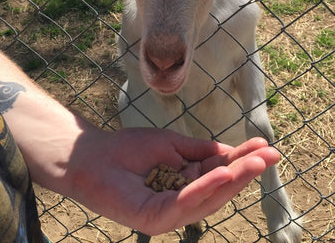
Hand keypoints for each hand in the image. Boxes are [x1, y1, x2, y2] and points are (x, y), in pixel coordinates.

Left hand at [69, 126, 278, 235]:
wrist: (93, 156)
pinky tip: (224, 171)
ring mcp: (170, 212)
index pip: (219, 171)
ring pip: (208, 198)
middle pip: (220, 187)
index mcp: (186, 181)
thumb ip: (199, 151)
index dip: (243, 159)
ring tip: (256, 162)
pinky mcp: (155, 219)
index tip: (265, 145)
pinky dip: (205, 187)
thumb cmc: (129, 149)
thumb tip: (230, 152)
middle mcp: (183, 200)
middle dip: (246, 171)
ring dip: (234, 179)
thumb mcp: (172, 144)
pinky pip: (185, 203)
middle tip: (271, 155)